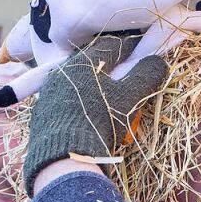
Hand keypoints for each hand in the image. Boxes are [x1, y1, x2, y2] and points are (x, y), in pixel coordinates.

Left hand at [22, 33, 167, 195]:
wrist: (64, 156)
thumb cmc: (101, 121)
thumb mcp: (129, 98)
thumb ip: (145, 76)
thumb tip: (158, 61)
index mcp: (84, 62)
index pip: (111, 45)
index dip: (129, 46)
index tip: (141, 50)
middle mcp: (62, 71)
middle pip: (91, 61)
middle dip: (109, 64)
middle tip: (125, 71)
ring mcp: (49, 92)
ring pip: (76, 79)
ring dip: (92, 82)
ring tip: (105, 93)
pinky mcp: (41, 112)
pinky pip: (64, 98)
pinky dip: (79, 100)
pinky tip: (86, 112)